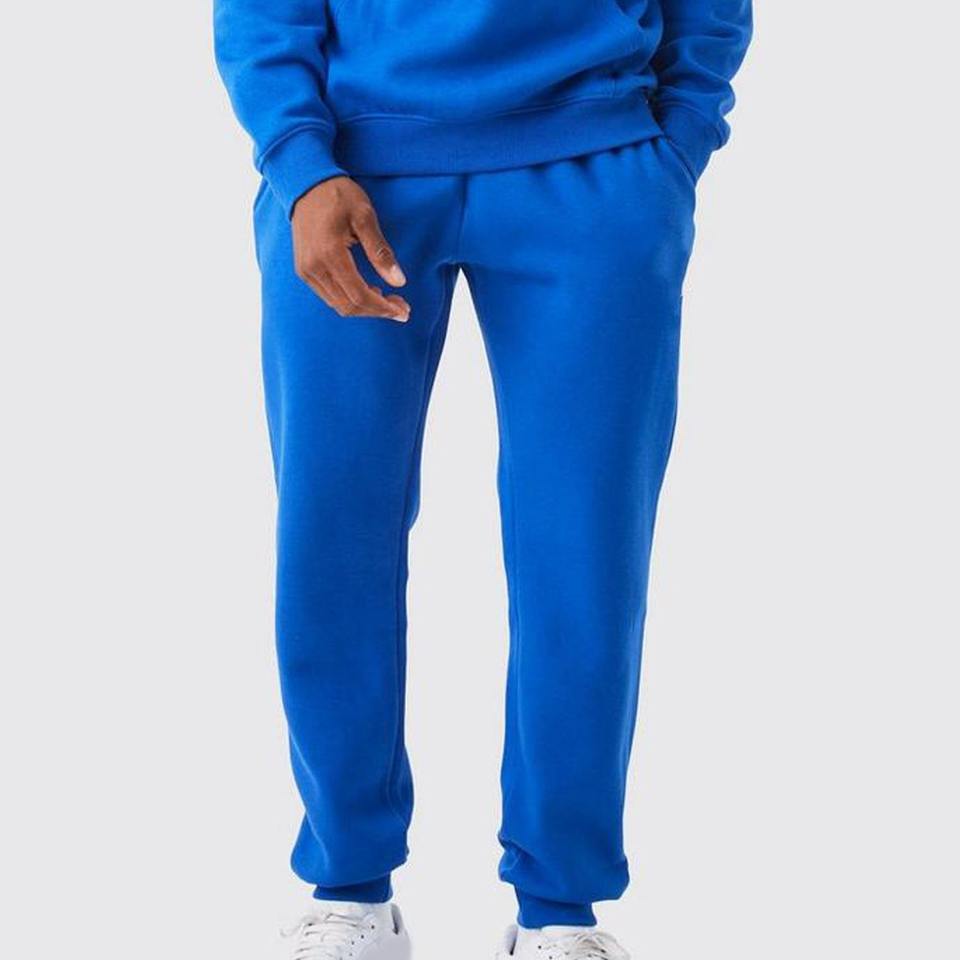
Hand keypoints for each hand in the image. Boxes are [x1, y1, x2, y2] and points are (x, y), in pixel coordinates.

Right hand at [291, 177, 409, 321]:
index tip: (403, 310)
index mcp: (329, 254)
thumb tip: (399, 282)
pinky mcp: (304, 270)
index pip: (359, 295)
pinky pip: (329, 296)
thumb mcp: (365, 217)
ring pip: (338, 305)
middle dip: (377, 311)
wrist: (306, 183)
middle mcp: (313, 268)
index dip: (383, 308)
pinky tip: (367, 291)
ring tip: (387, 300)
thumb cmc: (338, 195)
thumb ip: (381, 252)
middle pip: (349, 306)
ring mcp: (306, 271)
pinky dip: (350, 300)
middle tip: (401, 307)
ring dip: (365, 308)